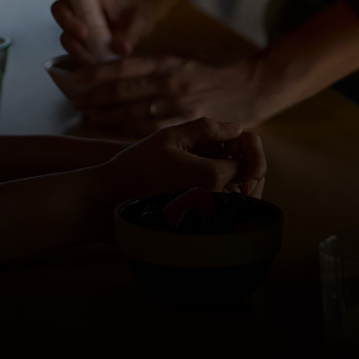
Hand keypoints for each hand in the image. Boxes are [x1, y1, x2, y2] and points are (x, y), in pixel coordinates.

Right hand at [49, 0, 169, 63]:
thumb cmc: (141, 9)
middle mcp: (80, 15)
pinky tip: (100, 71)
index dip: (66, 19)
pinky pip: (81, 56)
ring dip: (79, 56)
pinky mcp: (89, 47)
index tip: (85, 32)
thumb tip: (119, 49)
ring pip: (70, 44)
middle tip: (90, 56)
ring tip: (97, 65)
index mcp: (88, 1)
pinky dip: (87, 64)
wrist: (146, 15)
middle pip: (62, 28)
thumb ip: (131, 31)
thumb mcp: (141, 17)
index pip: (63, 6)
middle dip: (72, 43)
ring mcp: (83, 32)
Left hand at [62, 53, 267, 135]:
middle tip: (75, 103)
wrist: (248, 89)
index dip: (97, 72)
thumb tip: (115, 73)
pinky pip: (152, 129)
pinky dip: (130, 129)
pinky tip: (115, 131)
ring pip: (134, 113)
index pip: (124, 66)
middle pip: (123, 91)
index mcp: (166, 62)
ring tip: (88, 119)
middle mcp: (170, 82)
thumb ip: (150, 69)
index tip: (77, 77)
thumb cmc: (207, 76)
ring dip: (108, 117)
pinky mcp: (187, 124)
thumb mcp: (179, 62)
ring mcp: (179, 105)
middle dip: (95, 98)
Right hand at [89, 118, 268, 204]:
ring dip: (232, 184)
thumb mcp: (170, 136)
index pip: (248, 161)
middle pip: (250, 185)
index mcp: (212, 176)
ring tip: (203, 170)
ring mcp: (207, 220)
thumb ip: (207, 128)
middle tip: (214, 155)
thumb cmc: (136, 165)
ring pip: (239, 202)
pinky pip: (223, 216)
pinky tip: (196, 188)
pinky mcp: (199, 230)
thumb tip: (237, 128)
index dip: (239, 148)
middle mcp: (215, 202)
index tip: (219, 143)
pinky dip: (220, 201)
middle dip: (241, 167)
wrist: (108, 201)